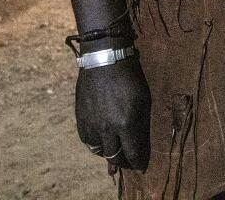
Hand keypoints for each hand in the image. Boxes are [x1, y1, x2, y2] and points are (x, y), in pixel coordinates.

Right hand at [75, 56, 150, 170]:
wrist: (105, 58)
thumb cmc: (130, 77)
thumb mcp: (143, 99)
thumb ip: (140, 123)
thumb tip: (139, 140)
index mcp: (126, 123)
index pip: (133, 153)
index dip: (138, 162)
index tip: (141, 166)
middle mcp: (107, 128)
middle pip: (114, 156)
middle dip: (123, 161)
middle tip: (128, 160)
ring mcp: (92, 123)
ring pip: (99, 150)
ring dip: (107, 153)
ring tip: (114, 151)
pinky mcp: (81, 117)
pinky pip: (87, 140)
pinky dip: (94, 144)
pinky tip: (100, 141)